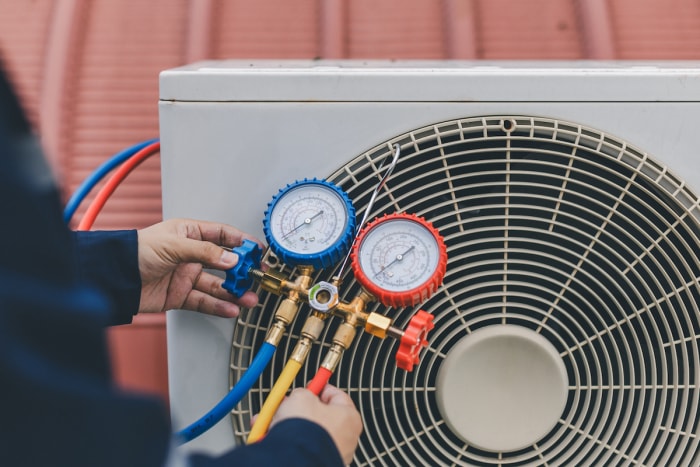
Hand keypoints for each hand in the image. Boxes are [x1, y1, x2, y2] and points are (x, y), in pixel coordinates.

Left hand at [136, 218, 262, 316]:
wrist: (114, 276)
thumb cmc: (136, 251)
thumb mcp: (174, 244)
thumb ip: (206, 252)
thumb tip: (231, 259)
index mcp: (190, 234)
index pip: (223, 235)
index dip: (241, 242)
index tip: (257, 250)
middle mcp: (191, 255)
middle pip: (224, 263)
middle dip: (242, 271)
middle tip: (257, 276)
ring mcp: (187, 276)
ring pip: (217, 285)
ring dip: (234, 292)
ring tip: (249, 298)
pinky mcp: (181, 295)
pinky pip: (204, 301)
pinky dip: (218, 306)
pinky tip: (231, 308)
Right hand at [272, 385, 362, 464]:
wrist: (294, 460)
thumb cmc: (305, 430)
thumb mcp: (301, 397)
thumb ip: (303, 393)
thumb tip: (299, 396)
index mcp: (350, 418)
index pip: (337, 396)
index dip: (320, 388)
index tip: (310, 385)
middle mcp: (347, 438)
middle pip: (322, 415)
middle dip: (302, 409)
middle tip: (289, 404)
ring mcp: (334, 452)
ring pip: (310, 432)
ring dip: (293, 425)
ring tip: (277, 421)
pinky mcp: (318, 462)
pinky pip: (304, 447)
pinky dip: (291, 441)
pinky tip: (275, 437)